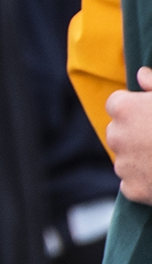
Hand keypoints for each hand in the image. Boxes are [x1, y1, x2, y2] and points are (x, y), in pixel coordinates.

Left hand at [111, 68, 151, 203]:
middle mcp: (115, 135)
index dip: (135, 108)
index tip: (151, 113)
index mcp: (125, 109)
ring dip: (141, 157)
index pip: (116, 104)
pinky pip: (133, 182)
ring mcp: (123, 164)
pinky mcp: (132, 189)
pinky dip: (146, 181)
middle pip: (119, 131)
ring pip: (126, 158)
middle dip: (136, 133)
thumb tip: (141, 74)